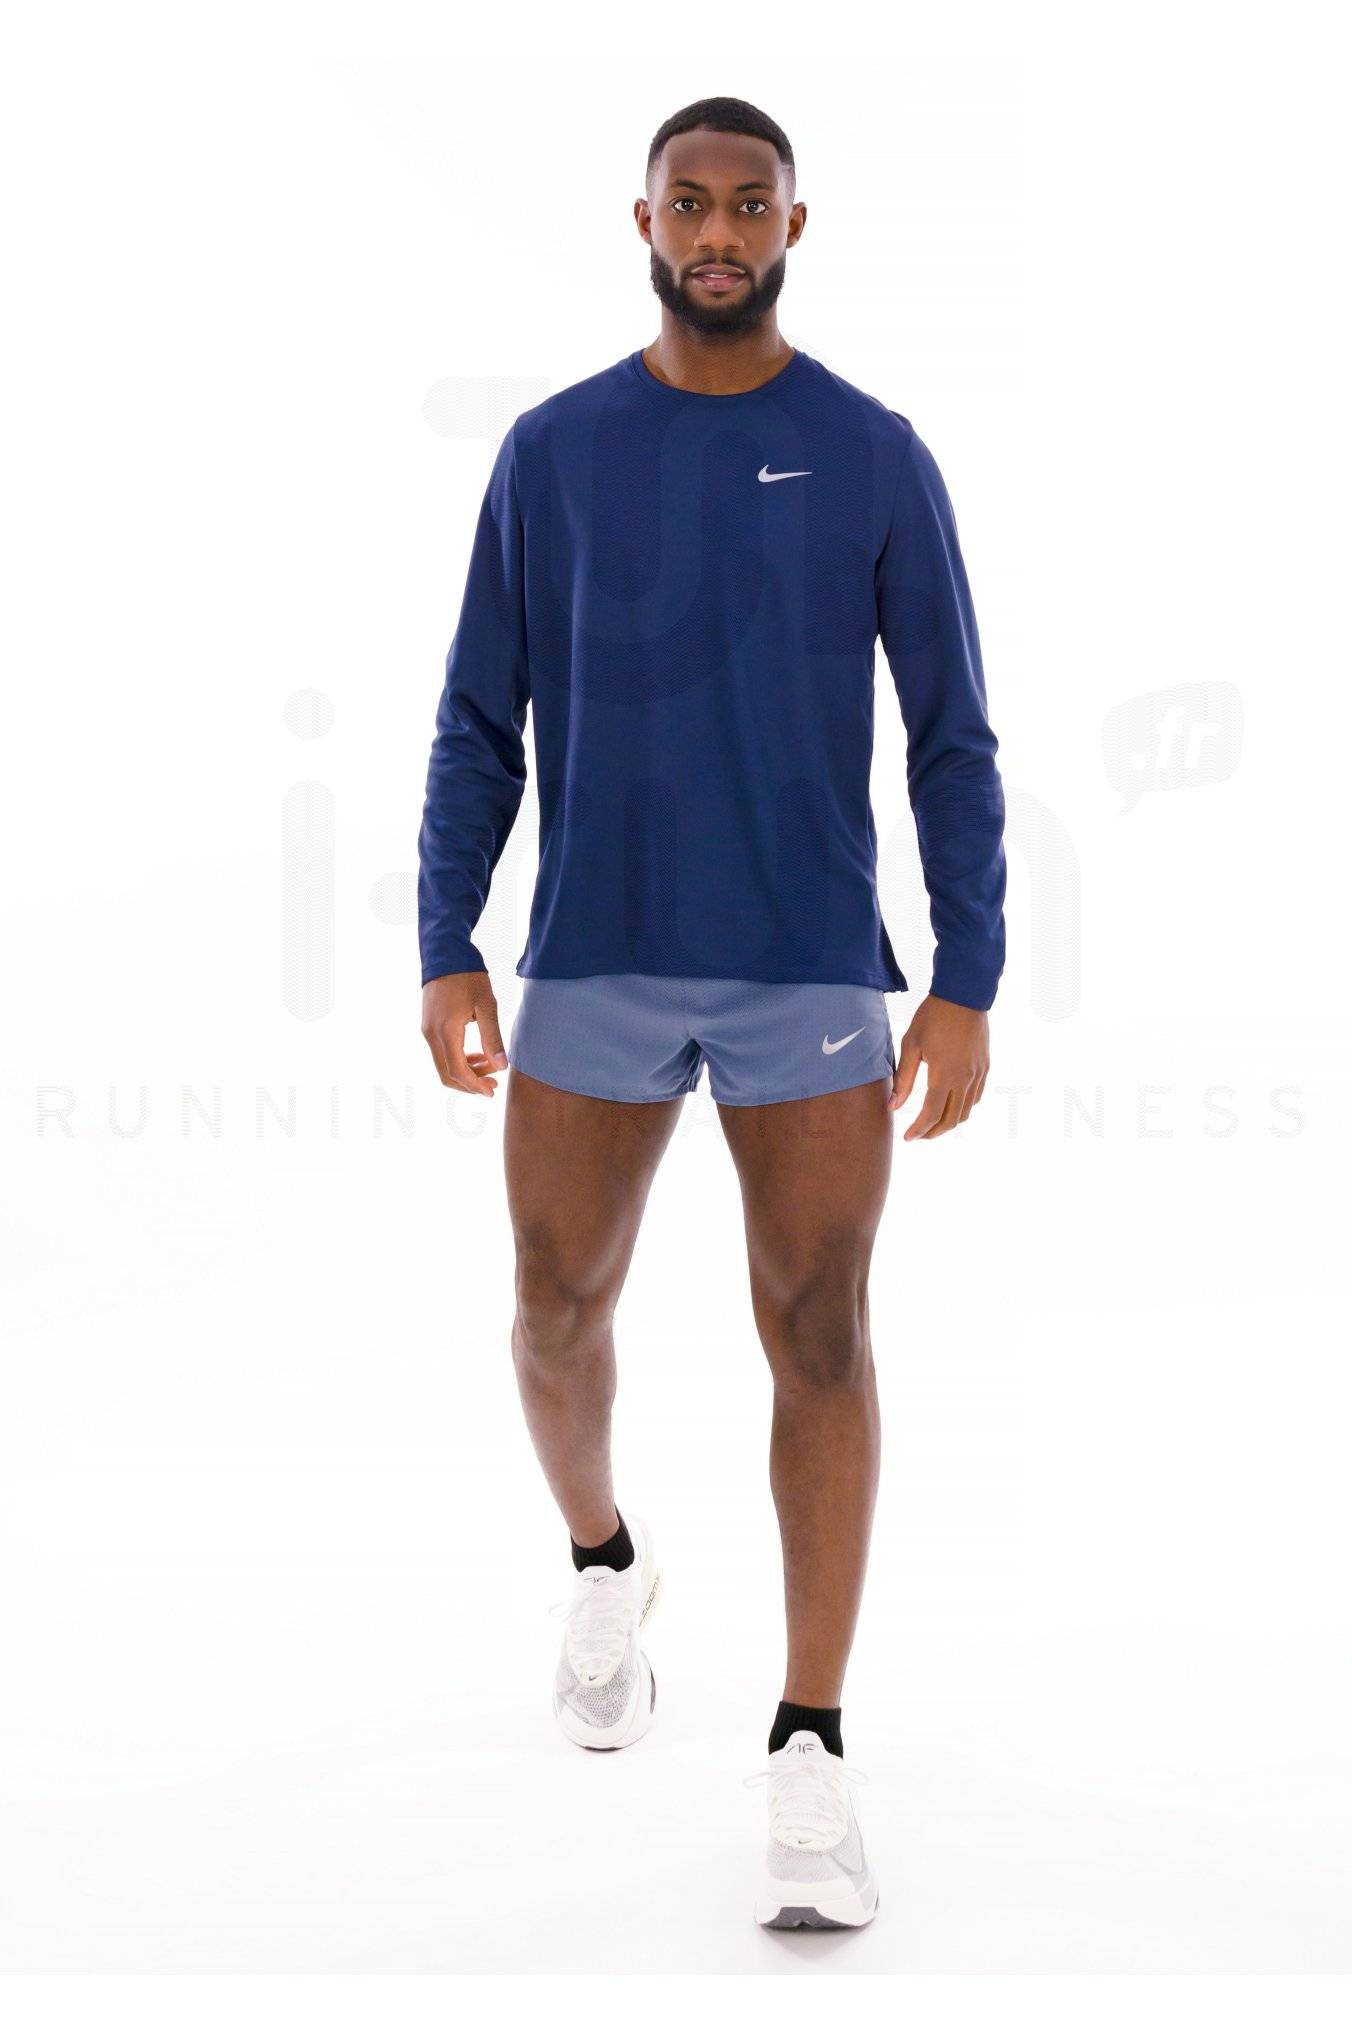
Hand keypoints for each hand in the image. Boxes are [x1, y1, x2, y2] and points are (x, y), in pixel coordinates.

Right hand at [421, 971, 509, 1096]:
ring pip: (443, 1064)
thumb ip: (493, 1038)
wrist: (444, 953)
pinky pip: (441, 1052)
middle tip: (493, 1083)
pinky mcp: (428, 1025)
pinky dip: (458, 1059)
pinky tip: (477, 1055)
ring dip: (465, 1071)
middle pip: (447, 1074)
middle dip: (470, 1083)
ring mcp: (427, 1030)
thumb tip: (501, 1066)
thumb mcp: (486, 1006)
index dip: (475, 1085)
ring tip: (490, 1068)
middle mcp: (431, 1035)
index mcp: (445, 1031)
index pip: (458, 1071)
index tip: (492, 1091)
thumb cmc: (467, 976)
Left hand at [889, 995, 989, 1139]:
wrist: (963, 995)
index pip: (931, 1115)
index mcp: (945, 1075)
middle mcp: (965, 1079)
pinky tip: (951, 1104)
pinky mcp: (984, 1067)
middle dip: (933, 1132)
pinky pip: (976, 1097)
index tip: (908, 1138)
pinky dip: (963, 1108)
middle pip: (951, 1119)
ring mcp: (978, 1074)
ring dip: (949, 1122)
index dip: (919, 1130)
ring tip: (933, 1123)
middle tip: (918, 1135)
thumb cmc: (933, 1017)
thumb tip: (893, 1106)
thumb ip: (903, 1079)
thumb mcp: (911, 1045)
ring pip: (966, 1111)